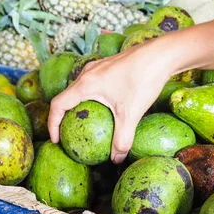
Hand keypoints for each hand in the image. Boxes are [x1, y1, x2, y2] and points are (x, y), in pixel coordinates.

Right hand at [48, 43, 175, 163]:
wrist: (162, 54)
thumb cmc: (144, 80)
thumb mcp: (131, 114)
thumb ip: (122, 139)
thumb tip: (116, 160)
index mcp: (86, 84)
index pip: (58, 105)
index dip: (52, 124)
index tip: (57, 140)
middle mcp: (88, 74)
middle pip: (66, 96)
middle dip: (63, 117)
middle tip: (68, 134)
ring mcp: (99, 68)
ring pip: (80, 90)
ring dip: (77, 107)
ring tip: (84, 124)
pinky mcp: (109, 67)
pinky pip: (93, 85)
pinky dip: (91, 100)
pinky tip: (106, 111)